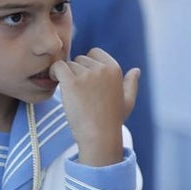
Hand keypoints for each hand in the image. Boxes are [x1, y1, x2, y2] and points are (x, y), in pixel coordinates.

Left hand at [50, 49, 139, 166]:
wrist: (100, 137)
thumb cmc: (112, 121)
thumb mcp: (128, 102)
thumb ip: (131, 84)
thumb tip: (136, 70)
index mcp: (115, 69)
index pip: (94, 52)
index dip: (87, 65)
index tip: (86, 80)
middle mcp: (101, 69)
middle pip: (80, 59)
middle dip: (77, 71)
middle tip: (78, 91)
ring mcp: (86, 75)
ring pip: (68, 64)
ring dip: (66, 75)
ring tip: (70, 93)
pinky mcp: (71, 82)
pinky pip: (58, 67)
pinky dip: (54, 72)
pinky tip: (55, 82)